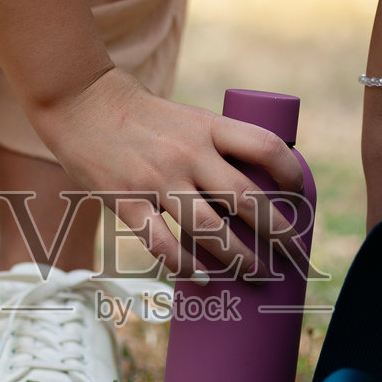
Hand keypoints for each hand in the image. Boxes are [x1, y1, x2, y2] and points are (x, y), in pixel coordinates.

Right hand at [33, 68, 303, 277]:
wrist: (79, 102)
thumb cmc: (138, 115)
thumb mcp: (185, 119)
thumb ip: (211, 147)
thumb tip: (247, 193)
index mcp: (207, 127)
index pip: (266, 147)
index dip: (292, 175)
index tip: (302, 198)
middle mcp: (188, 153)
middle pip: (247, 199)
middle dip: (277, 233)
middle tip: (292, 254)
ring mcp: (157, 179)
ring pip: (210, 230)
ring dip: (240, 258)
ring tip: (257, 275)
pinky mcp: (126, 200)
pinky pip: (162, 244)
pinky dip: (185, 266)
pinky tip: (202, 279)